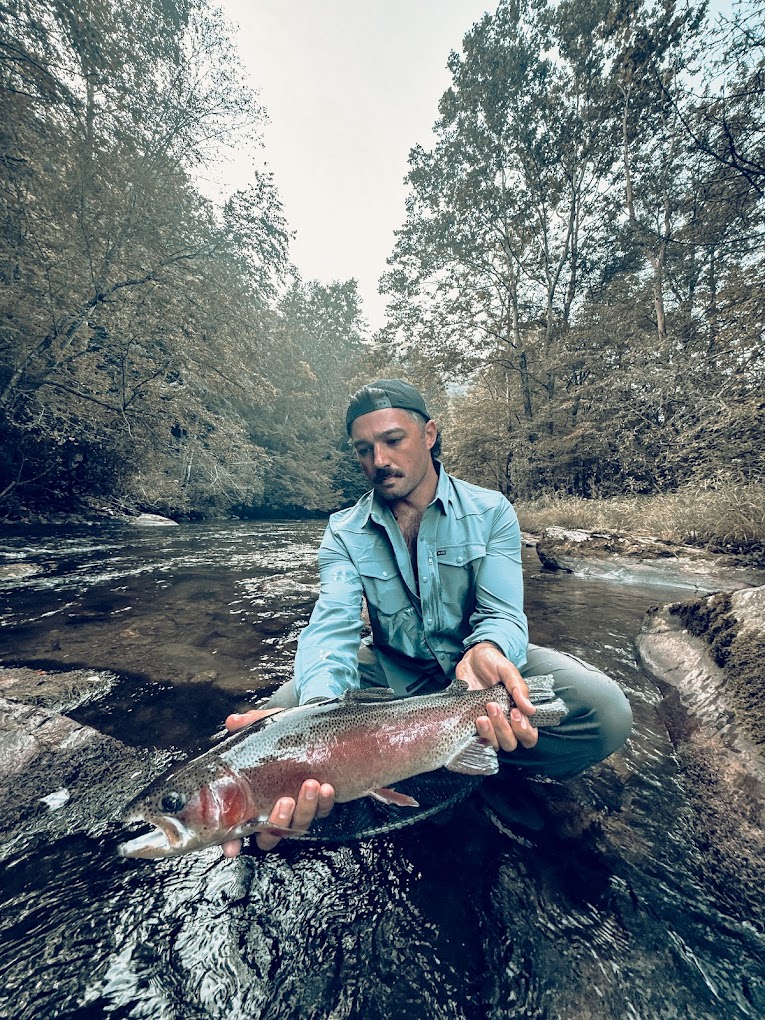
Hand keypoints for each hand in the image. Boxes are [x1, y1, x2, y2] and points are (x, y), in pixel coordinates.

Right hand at [220, 707, 334, 855]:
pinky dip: (326, 802)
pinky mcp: (320, 804)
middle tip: (284, 801)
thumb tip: (232, 721)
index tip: (231, 847)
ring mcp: (298, 810)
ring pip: (299, 825)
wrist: (316, 730)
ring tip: (310, 785)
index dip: (232, 842)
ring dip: (305, 808)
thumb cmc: (284, 736)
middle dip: (279, 822)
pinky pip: (324, 812)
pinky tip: (327, 788)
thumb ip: (249, 724)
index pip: (238, 830)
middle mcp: (275, 811)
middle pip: (271, 835)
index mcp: (254, 800)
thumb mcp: (268, 726)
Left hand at [455, 642, 537, 753]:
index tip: (515, 713)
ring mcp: (488, 726)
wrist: (471, 659)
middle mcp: (505, 723)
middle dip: (503, 729)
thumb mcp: (508, 671)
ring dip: (489, 733)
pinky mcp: (471, 724)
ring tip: (481, 716)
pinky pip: (475, 739)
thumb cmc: (493, 664)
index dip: (525, 732)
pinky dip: (476, 734)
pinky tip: (474, 720)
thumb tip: (530, 709)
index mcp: (519, 712)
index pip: (529, 736)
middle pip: (510, 743)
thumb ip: (519, 688)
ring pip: (493, 744)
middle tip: (494, 707)